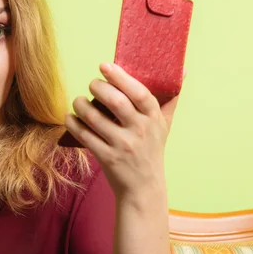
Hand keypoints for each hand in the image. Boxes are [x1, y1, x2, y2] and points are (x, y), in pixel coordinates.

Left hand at [64, 63, 180, 204]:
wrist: (144, 187)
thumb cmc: (152, 149)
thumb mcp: (164, 125)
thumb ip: (170, 98)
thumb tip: (183, 69)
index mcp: (153, 118)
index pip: (140, 93)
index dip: (121, 77)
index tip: (105, 66)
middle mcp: (140, 131)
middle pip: (116, 102)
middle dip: (99, 88)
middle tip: (92, 83)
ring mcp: (122, 145)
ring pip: (96, 118)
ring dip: (81, 104)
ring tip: (79, 101)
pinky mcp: (107, 158)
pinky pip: (85, 136)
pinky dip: (74, 124)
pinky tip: (70, 117)